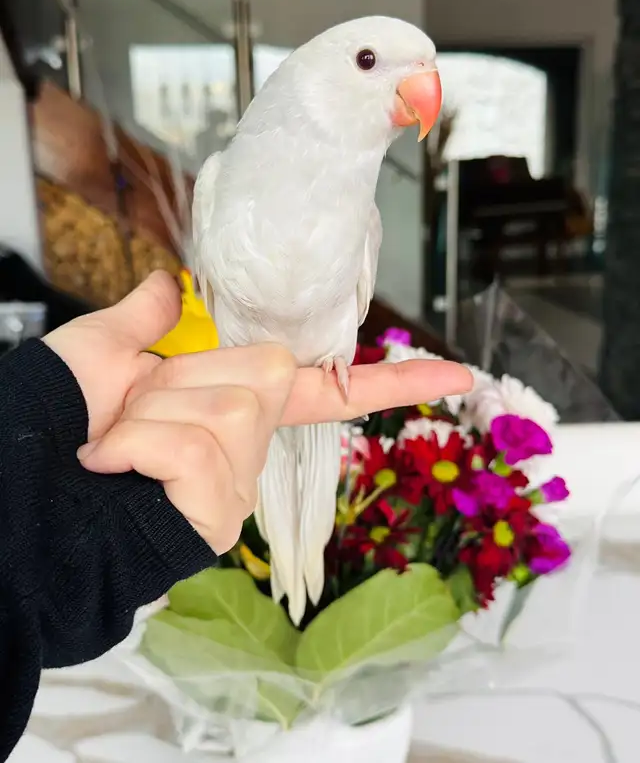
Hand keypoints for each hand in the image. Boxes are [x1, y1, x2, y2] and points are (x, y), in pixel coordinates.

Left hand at [43, 272, 471, 551]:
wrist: (17, 498)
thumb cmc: (51, 426)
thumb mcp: (96, 352)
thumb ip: (143, 318)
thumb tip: (165, 284)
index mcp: (230, 403)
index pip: (326, 386)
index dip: (393, 379)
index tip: (456, 373)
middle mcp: (245, 445)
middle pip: (270, 373)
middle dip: (192, 377)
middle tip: (135, 410)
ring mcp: (236, 484)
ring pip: (231, 407)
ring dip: (154, 414)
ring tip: (117, 446)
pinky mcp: (218, 516)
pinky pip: (198, 447)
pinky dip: (140, 446)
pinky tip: (115, 470)